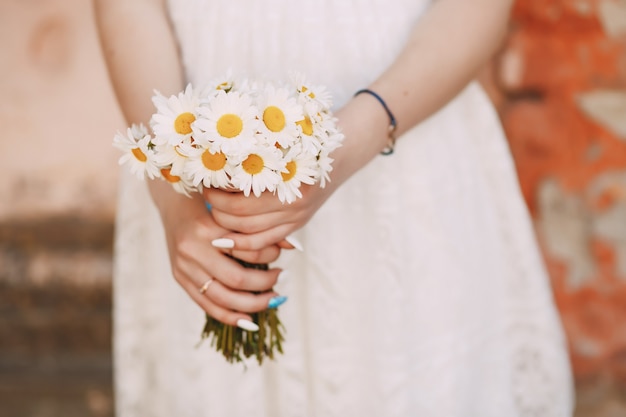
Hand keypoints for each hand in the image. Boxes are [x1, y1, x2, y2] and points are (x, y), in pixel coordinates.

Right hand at [150, 180, 283, 327]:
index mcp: (208, 229)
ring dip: (251, 304)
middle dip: (263, 284)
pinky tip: (248, 321)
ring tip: (271, 299)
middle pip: (236, 279)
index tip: (280, 256)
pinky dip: (229, 316)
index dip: (270, 255)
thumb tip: (294, 245)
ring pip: (222, 297)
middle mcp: (193, 250)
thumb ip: (259, 229)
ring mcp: (184, 267)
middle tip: (280, 279)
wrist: (174, 204)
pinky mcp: (180, 279)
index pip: (247, 250)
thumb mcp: (234, 211)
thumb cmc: (211, 205)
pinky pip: (207, 305)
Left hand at [202, 102, 380, 249]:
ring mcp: (296, 218)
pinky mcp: (297, 225)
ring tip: (213, 210)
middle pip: (241, 220)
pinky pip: (265, 242)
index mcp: (287, 184)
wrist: (344, 151)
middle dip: (216, 209)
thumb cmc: (309, 138)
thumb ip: (255, 152)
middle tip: (205, 193)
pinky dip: (243, 243)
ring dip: (226, 226)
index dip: (215, 196)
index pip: (239, 204)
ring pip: (250, 235)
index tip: (204, 181)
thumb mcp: (283, 140)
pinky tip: (227, 237)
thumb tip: (214, 157)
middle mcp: (293, 206)